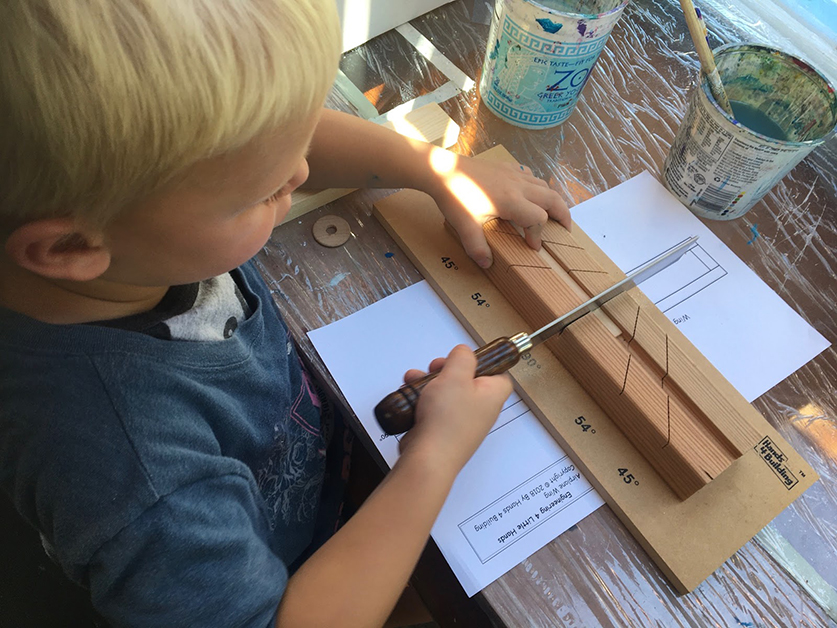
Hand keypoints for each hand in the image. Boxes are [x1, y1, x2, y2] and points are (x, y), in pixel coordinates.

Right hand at [397, 345, 512, 475]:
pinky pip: (435, 408)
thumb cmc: (447, 421)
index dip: (482, 361)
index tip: (465, 357)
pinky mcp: (444, 430)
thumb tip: (464, 352)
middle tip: (436, 368)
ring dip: (429, 382)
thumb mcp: (456, 375)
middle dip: (446, 370)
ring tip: (415, 380)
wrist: (428, 457)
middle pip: (468, 380)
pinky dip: (423, 399)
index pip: (498, 371)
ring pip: (447, 392)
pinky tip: (411, 395)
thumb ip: (462, 357)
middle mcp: (481, 409)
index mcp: (492, 395)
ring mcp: (462, 421)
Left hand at [424, 152, 570, 267]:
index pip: (539, 220)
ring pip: (544, 185)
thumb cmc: (454, 196)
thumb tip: (487, 265)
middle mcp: (518, 186)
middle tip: (566, 230)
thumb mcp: (465, 227)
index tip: (533, 247)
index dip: (539, 236)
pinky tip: (530, 193)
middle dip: (563, 215)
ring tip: (553, 214)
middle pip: (553, 199)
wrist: (441, 169)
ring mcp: (513, 174)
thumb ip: (478, 248)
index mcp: (512, 201)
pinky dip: (537, 186)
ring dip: (552, 200)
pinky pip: (530, 175)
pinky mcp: (505, 167)